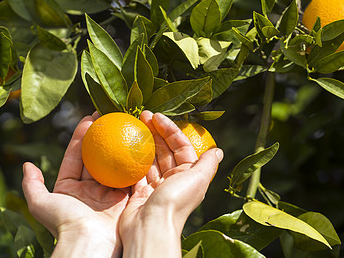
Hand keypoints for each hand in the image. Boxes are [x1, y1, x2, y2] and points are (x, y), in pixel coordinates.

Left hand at [22, 113, 128, 257]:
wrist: (90, 243)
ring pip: (113, 164)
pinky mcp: (125, 198)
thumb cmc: (65, 223)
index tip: (89, 119)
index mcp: (71, 188)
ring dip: (118, 146)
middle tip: (108, 118)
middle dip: (101, 137)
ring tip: (123, 127)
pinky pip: (128, 176)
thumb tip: (27, 166)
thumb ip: (32, 185)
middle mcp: (90, 189)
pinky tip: (135, 145)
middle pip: (96, 157)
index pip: (76, 156)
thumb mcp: (41, 204)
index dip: (81, 137)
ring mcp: (108, 193)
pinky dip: (131, 161)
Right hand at [119, 111, 223, 256]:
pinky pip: (136, 171)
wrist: (151, 228)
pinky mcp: (140, 192)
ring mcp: (155, 186)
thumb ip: (207, 164)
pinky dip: (131, 158)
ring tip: (133, 125)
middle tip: (142, 116)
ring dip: (143, 142)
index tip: (157, 116)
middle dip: (155, 132)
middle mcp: (173, 179)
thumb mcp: (197, 179)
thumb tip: (218, 151)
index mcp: (188, 175)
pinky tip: (125, 145)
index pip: (180, 146)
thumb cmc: (176, 201)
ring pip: (149, 158)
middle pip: (164, 150)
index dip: (170, 129)